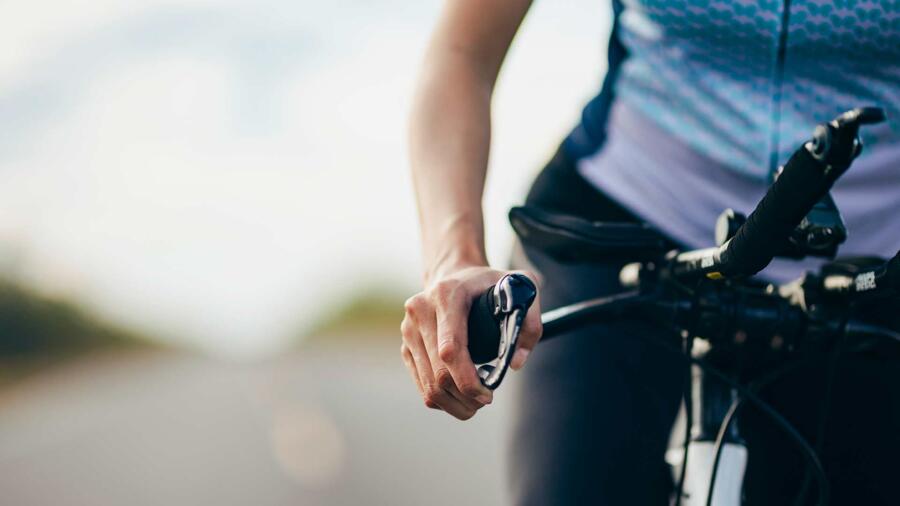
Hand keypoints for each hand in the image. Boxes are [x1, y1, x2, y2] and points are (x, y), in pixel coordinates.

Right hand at [400, 265, 541, 419]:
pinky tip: (458, 398)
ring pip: (427, 384)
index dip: (468, 380)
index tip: (488, 394)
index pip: (450, 349)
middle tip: (485, 401)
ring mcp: (408, 329)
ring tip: (473, 405)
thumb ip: (529, 322)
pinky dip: (440, 398)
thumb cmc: (489, 284)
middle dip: (464, 397)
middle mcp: (420, 310)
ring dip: (452, 403)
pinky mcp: (406, 344)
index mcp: (446, 295)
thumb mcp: (519, 288)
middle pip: (439, 372)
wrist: (453, 274)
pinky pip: (420, 383)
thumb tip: (516, 362)